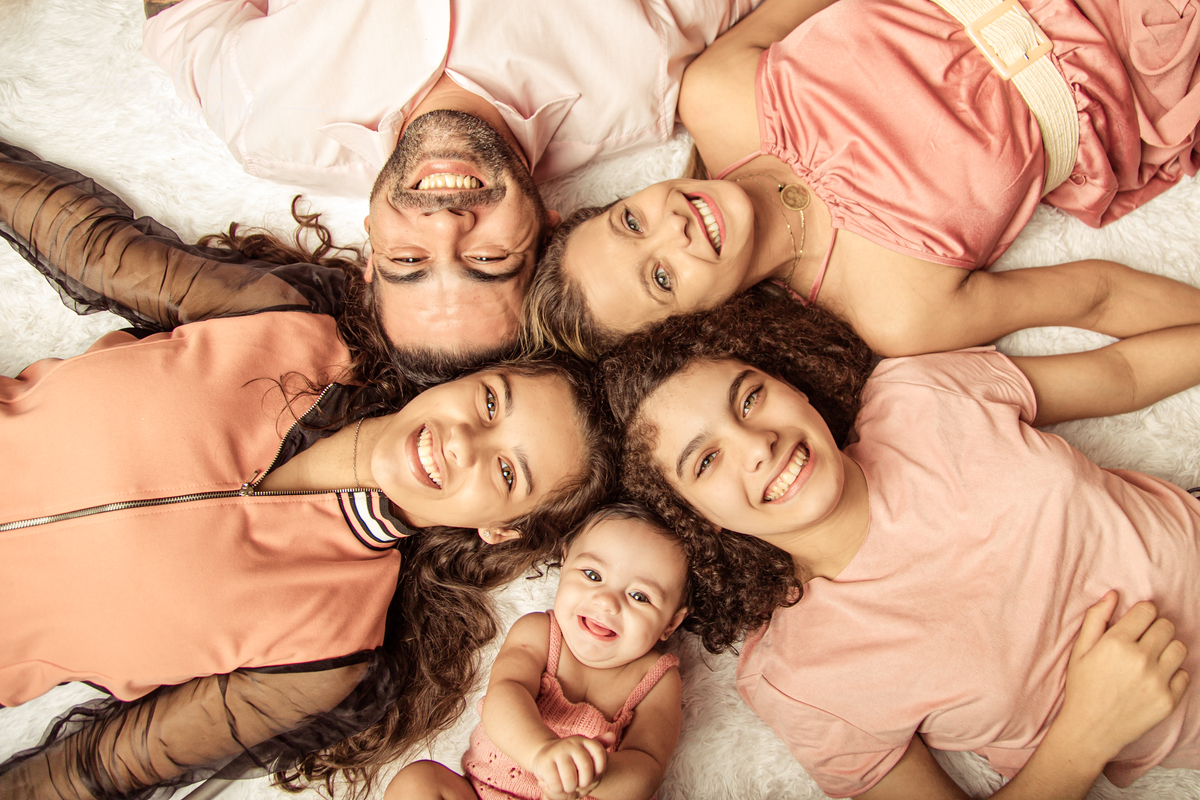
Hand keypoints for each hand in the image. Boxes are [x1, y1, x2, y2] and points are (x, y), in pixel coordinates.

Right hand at [533, 732, 616, 799]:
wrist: (544, 757)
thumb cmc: (570, 761)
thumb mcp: (586, 753)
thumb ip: (600, 746)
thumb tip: (612, 736)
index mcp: (585, 741)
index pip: (600, 754)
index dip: (599, 771)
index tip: (593, 776)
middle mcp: (572, 743)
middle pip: (586, 768)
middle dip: (584, 783)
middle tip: (579, 785)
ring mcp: (557, 751)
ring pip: (570, 779)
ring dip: (570, 789)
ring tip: (567, 785)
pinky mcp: (544, 762)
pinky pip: (556, 784)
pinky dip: (557, 790)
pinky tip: (555, 784)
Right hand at [1058, 591, 1189, 763]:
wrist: (1091, 729)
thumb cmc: (1082, 687)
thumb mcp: (1080, 650)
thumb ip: (1096, 619)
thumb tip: (1113, 595)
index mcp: (1116, 642)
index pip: (1147, 611)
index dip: (1143, 612)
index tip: (1138, 622)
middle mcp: (1140, 659)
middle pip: (1167, 626)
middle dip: (1156, 628)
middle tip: (1144, 640)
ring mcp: (1157, 680)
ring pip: (1180, 648)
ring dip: (1168, 648)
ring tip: (1153, 658)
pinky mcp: (1169, 699)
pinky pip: (1184, 674)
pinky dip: (1173, 673)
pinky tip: (1156, 678)